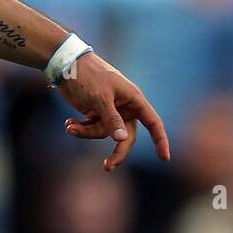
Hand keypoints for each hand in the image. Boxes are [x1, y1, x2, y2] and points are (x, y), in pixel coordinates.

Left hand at [56, 52, 170, 171]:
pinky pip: (92, 129)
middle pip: (126, 137)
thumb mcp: (100, 97)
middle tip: (107, 167)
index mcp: (133, 99)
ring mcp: (109, 111)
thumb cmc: (89, 76)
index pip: (153, 122)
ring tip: (69, 126)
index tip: (165, 158)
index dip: (160, 140)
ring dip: (86, 132)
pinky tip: (69, 124)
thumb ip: (111, 119)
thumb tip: (122, 140)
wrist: (66, 65)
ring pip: (104, 133)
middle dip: (116, 151)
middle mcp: (124, 107)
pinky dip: (80, 128)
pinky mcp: (95, 113)